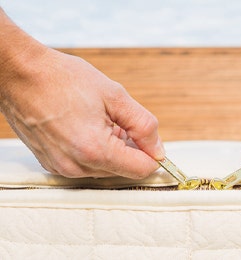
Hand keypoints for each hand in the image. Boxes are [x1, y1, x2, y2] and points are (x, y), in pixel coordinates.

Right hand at [1, 47, 163, 178]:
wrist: (20, 74)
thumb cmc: (62, 79)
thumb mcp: (114, 95)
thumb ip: (143, 125)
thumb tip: (158, 149)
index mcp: (95, 150)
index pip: (141, 169)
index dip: (153, 154)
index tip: (151, 140)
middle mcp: (77, 166)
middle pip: (124, 170)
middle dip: (131, 149)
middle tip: (119, 121)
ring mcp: (61, 168)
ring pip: (106, 169)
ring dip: (112, 149)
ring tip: (99, 121)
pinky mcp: (52, 164)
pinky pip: (86, 165)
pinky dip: (94, 150)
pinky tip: (86, 127)